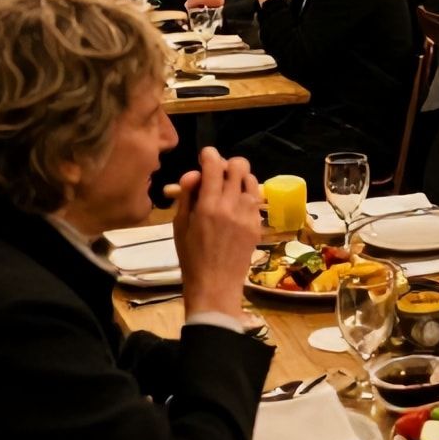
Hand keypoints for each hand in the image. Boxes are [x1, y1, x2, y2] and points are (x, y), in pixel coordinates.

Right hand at [172, 147, 263, 316]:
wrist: (215, 284)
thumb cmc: (191, 256)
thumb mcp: (179, 225)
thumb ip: (187, 195)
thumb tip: (194, 173)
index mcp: (208, 205)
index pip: (214, 166)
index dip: (209, 155)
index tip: (205, 156)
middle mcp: (232, 205)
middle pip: (239, 166)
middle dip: (227, 164)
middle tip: (218, 174)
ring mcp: (249, 214)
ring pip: (251, 180)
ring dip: (239, 179)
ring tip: (228, 191)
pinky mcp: (258, 224)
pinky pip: (255, 199)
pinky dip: (246, 196)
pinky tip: (235, 208)